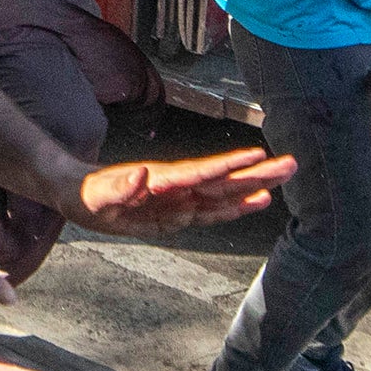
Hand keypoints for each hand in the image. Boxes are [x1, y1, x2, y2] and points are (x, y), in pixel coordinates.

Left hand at [75, 144, 290, 233]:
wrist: (79, 196)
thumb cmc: (87, 195)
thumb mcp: (98, 196)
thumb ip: (121, 188)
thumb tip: (143, 175)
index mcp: (161, 182)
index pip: (201, 173)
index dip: (229, 166)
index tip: (258, 156)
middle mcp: (176, 188)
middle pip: (222, 181)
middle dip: (255, 174)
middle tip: (291, 165)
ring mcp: (178, 200)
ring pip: (222, 195)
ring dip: (250, 189)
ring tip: (282, 183)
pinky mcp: (176, 214)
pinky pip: (209, 211)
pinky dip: (233, 207)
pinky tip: (255, 201)